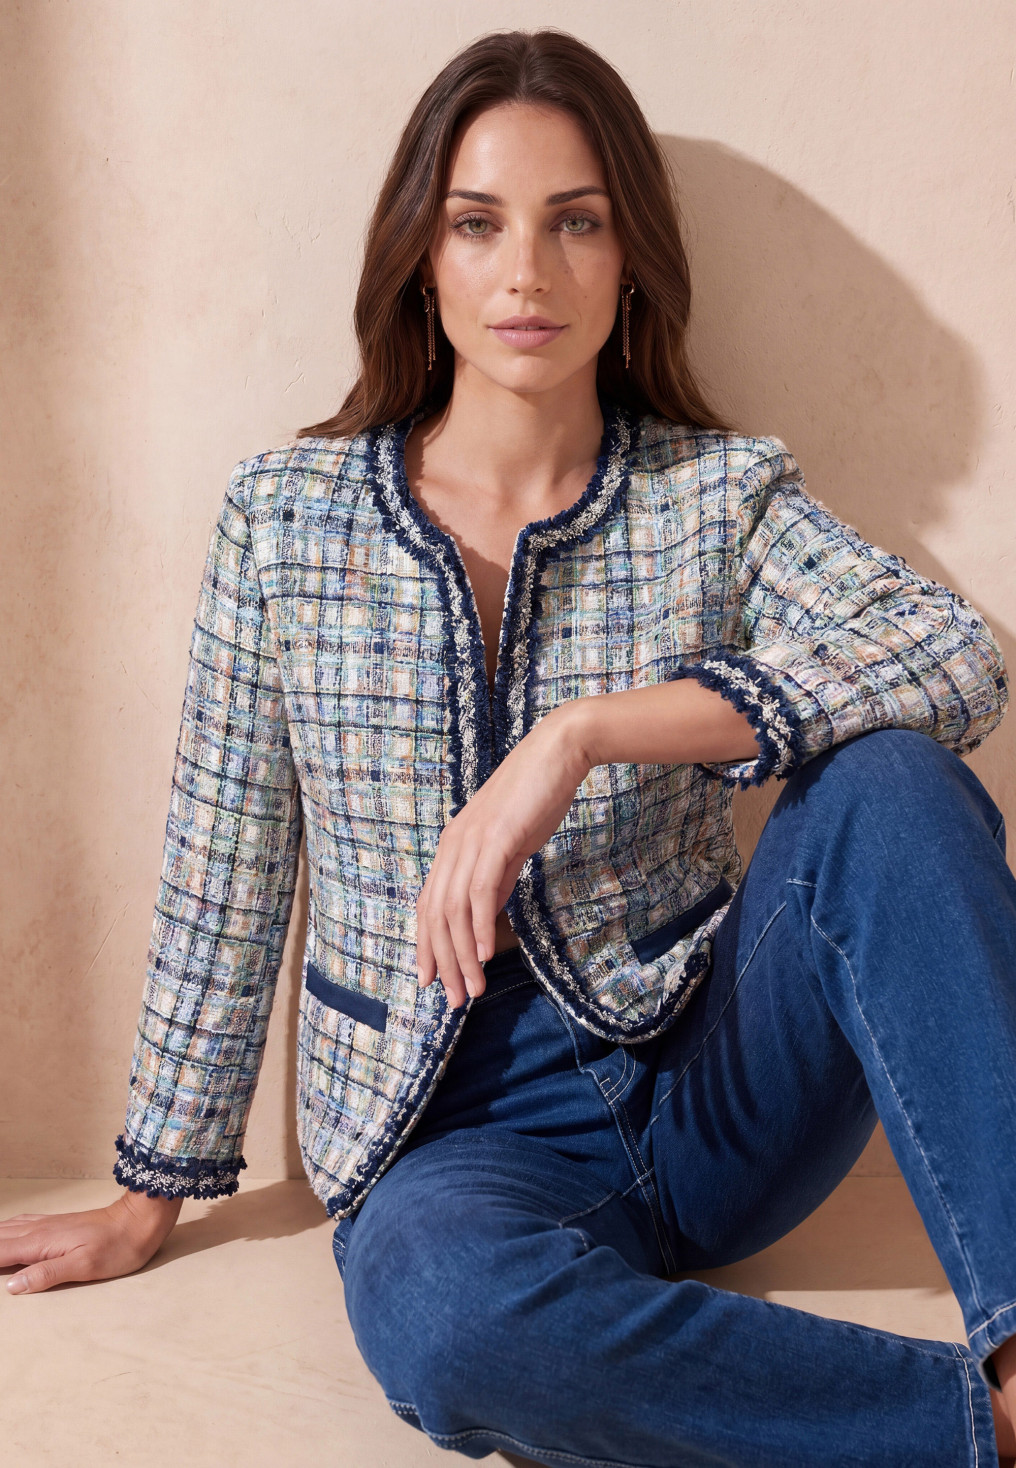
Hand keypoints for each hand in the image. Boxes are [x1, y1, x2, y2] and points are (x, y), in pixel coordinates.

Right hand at [1, 1188, 183, 1293]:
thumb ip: (46, 1274)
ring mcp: (46, 1224)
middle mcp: (38, 1229)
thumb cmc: (117, 1246)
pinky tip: (2, 1232)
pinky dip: (2, 1231)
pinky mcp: (55, 1223)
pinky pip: (19, 1225)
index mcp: (40, 1242)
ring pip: (5, 1230)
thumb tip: (11, 1286)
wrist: (140, 1219)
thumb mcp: (85, 1265)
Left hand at [416, 703, 590, 1008]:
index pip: (429, 905)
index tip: (434, 980)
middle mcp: (453, 845)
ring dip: (462, 955)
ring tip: (472, 988)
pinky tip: (486, 953)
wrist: (557, 753)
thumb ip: (495, 877)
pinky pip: (480, 892)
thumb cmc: (535, 796)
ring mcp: (472, 842)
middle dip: (443, 961)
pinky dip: (480, 926)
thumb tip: (487, 913)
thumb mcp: (509, 843)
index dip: (428, 945)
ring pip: (455, 911)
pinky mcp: (496, 840)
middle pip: (436, 915)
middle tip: (455, 999)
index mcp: (453, 846)